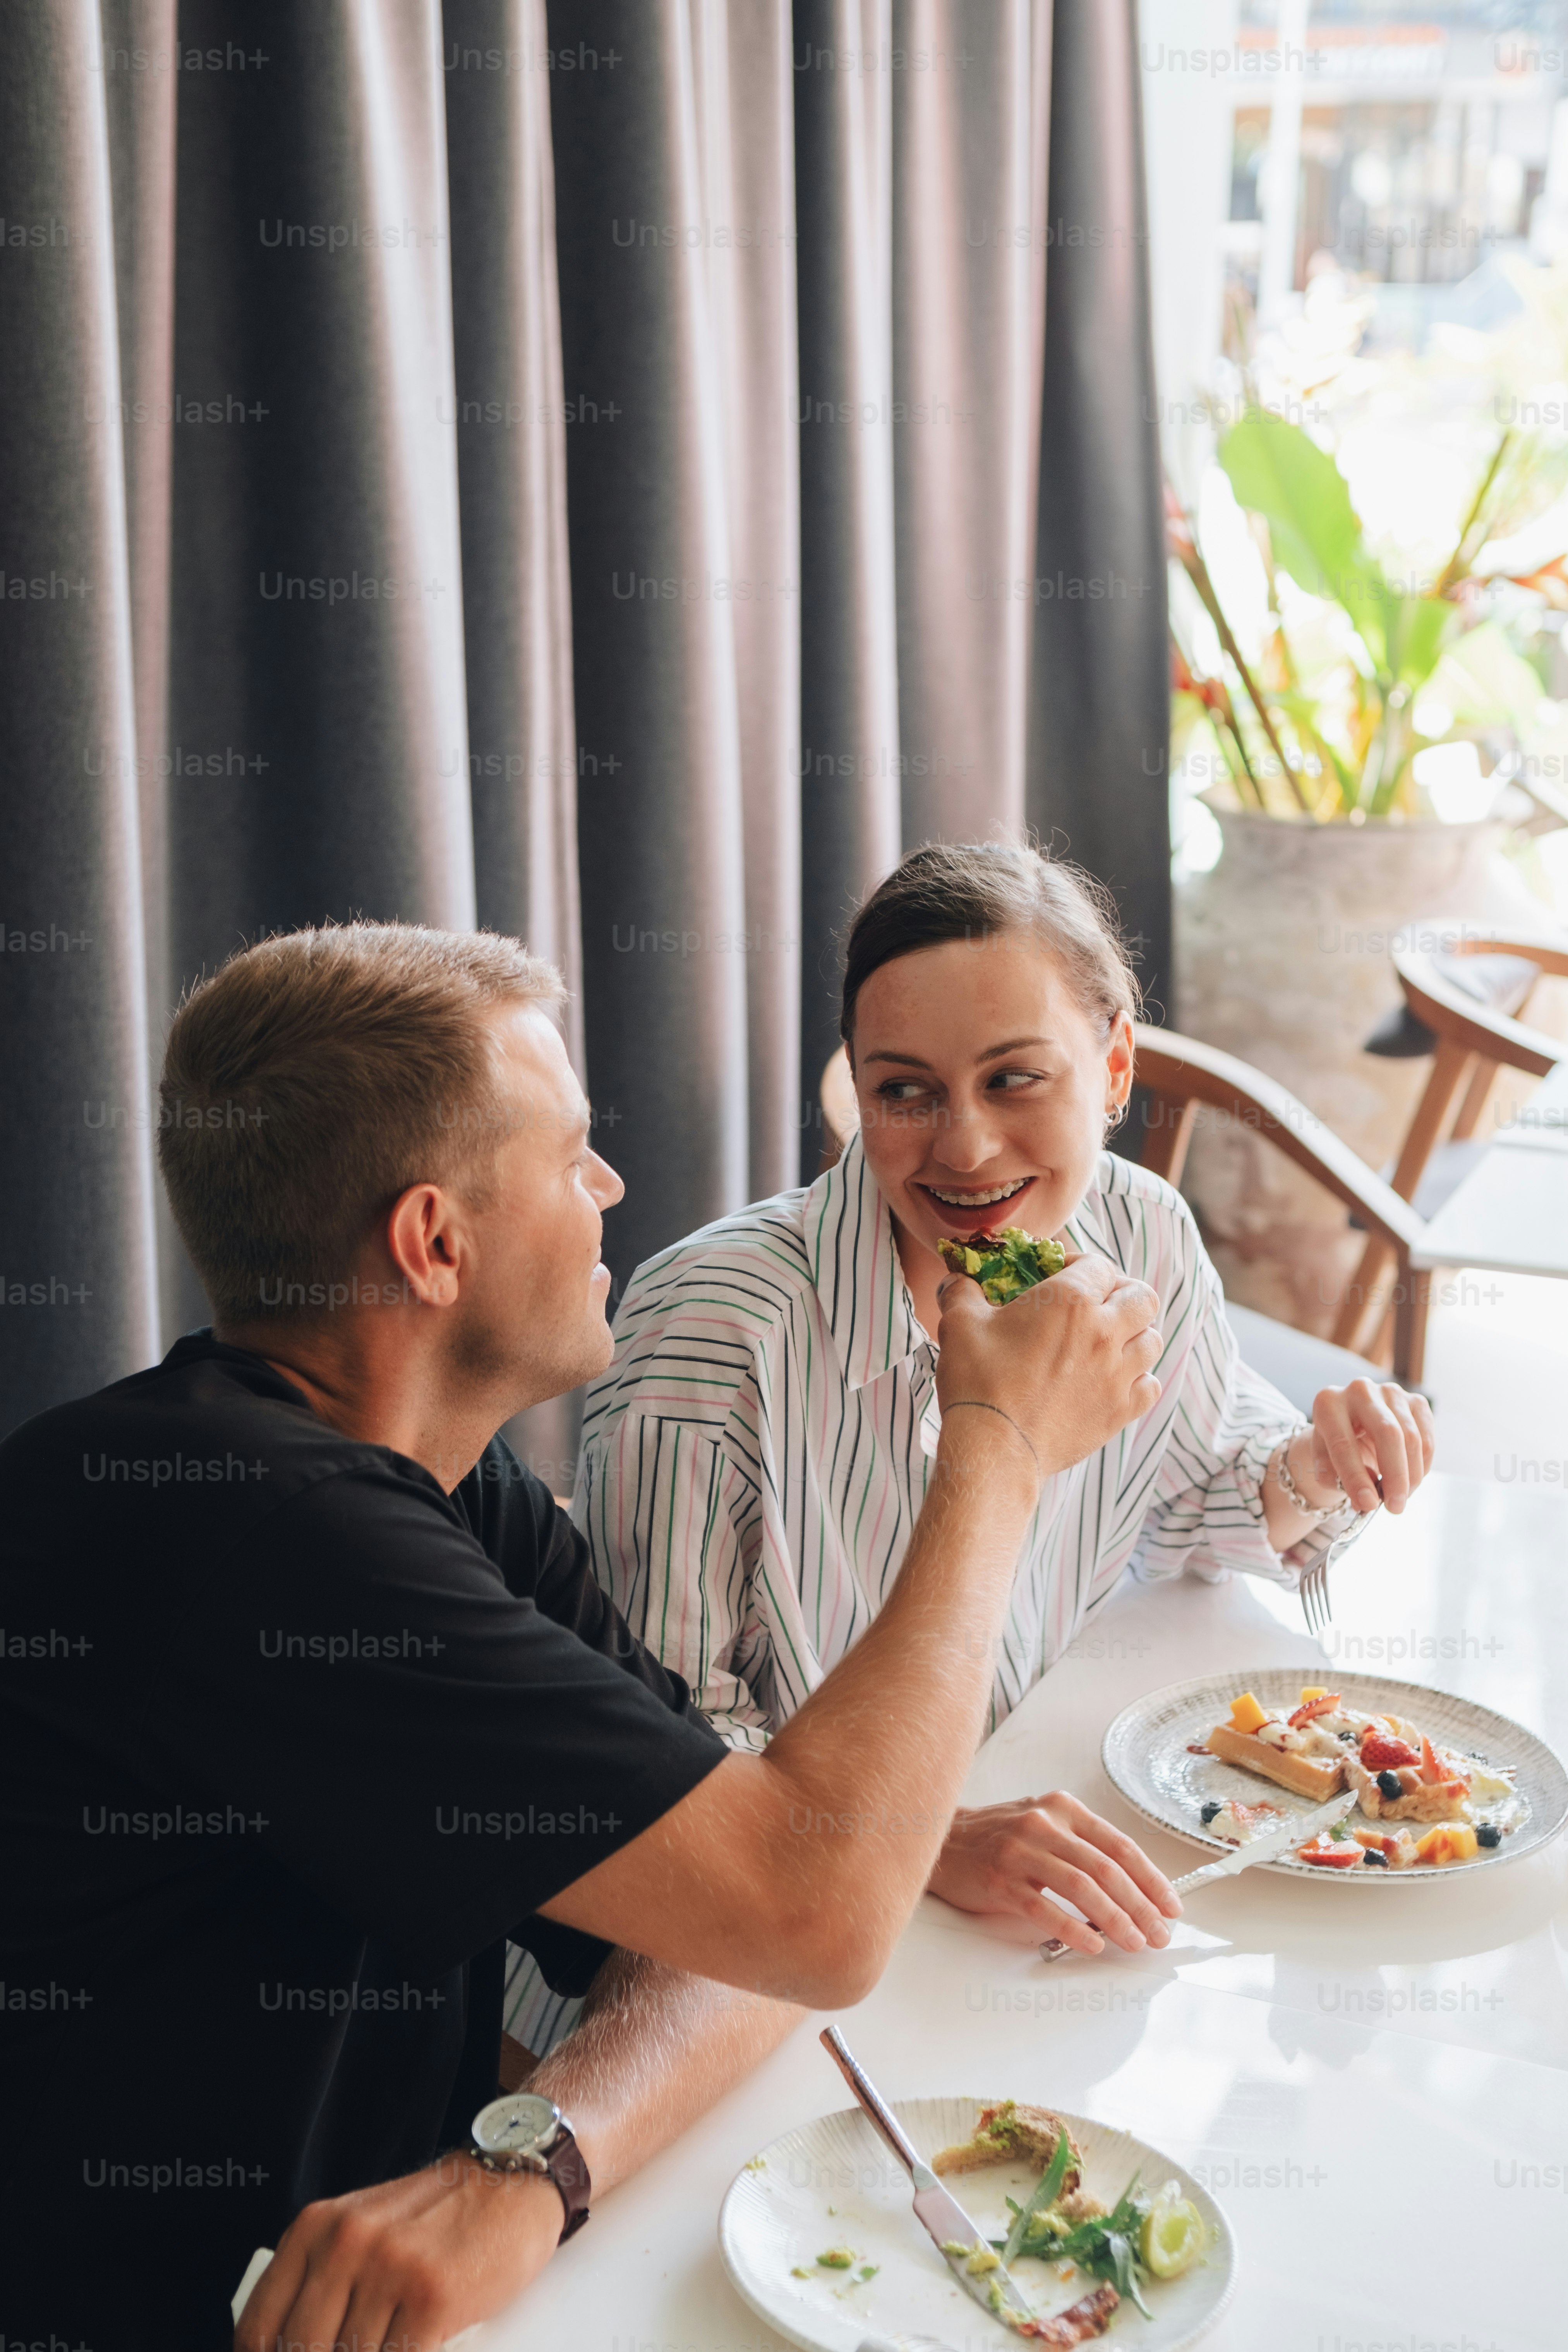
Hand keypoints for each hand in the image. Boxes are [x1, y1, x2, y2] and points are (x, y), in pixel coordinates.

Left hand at [234, 2151, 560, 2351]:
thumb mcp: (360, 2231)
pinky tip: (415, 2348)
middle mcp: (346, 2243)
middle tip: (357, 2349)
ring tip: (390, 2340)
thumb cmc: (435, 2216)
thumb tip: (291, 2348)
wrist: (510, 2183)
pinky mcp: (432, 2297)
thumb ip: (320, 2283)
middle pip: (302, 2350)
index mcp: (316, 2228)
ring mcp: (390, 2269)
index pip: (258, 2329)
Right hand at [927, 1792, 1181, 1955]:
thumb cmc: (999, 1839)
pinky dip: (1073, 1928)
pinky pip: (1044, 1908)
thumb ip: (1083, 1851)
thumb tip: (1131, 1893)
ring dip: (1115, 1919)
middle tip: (1158, 1934)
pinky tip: (1092, 1944)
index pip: (1120, 1845)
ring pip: (1082, 1886)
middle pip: (1107, 1868)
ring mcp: (1021, 1850)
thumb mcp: (1045, 1828)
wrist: (940, 1841)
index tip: (1170, 1907)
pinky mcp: (1000, 1880)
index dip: (1151, 1879)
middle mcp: (1045, 1823)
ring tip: (1133, 1942)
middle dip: (1141, 1906)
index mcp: (1063, 1809)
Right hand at [935, 1252, 1162, 1482]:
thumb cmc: (977, 1382)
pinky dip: (1140, 1378)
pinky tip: (1116, 1380)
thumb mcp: (959, 1324)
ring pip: (1152, 1340)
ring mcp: (1118, 1374)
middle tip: (1098, 1303)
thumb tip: (957, 1280)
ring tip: (1109, 1341)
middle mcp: (1104, 1332)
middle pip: (1143, 1298)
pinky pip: (1150, 1385)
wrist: (995, 1450)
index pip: (1099, 1265)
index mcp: (1070, 1301)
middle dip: (1123, 1293)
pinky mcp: (1120, 1411)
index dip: (1081, 1264)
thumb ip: (962, 1292)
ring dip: (1135, 1334)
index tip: (1060, 1276)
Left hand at [1302, 1379, 1434, 1516]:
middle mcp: (1360, 1390)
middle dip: (1395, 1476)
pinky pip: (1427, 1439)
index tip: (1367, 1504)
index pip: (1343, 1443)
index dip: (1356, 1477)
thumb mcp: (1324, 1461)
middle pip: (1387, 1433)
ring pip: (1412, 1438)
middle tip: (1395, 1507)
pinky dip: (1422, 1466)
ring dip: (1410, 1476)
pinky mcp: (1415, 1401)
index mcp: (1328, 1403)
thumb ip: (1337, 1479)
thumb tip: (1364, 1500)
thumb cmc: (1335, 1445)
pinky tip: (1411, 1481)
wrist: (1351, 1424)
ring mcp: (1391, 1392)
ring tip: (1400, 1499)